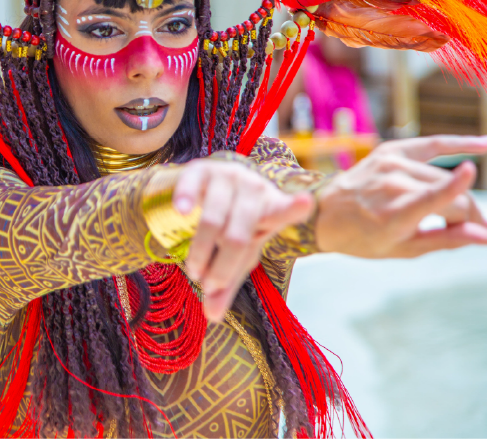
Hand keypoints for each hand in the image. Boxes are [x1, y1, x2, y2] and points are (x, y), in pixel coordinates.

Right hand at [173, 159, 312, 321]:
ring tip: (194, 271)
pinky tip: (181, 211)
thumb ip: (228, 282)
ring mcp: (227, 176)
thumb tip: (212, 317)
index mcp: (271, 209)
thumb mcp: (237, 253)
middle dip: (221, 269)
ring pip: (212, 221)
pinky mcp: (201, 169)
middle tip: (209, 286)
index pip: (284, 212)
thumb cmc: (231, 224)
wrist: (209, 185)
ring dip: (200, 253)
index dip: (294, 209)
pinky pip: (191, 187)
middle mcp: (253, 189)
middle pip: (238, 237)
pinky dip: (185, 200)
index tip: (305, 202)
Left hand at [316, 135, 486, 257]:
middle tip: (471, 231)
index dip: (456, 194)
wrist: (325, 213)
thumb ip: (446, 240)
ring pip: (444, 177)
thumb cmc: (364, 237)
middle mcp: (390, 184)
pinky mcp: (390, 149)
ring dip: (460, 196)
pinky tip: (486, 144)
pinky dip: (459, 144)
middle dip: (468, 215)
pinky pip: (432, 145)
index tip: (475, 185)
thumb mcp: (403, 249)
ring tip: (455, 216)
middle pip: (451, 195)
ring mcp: (390, 163)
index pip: (430, 199)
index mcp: (391, 214)